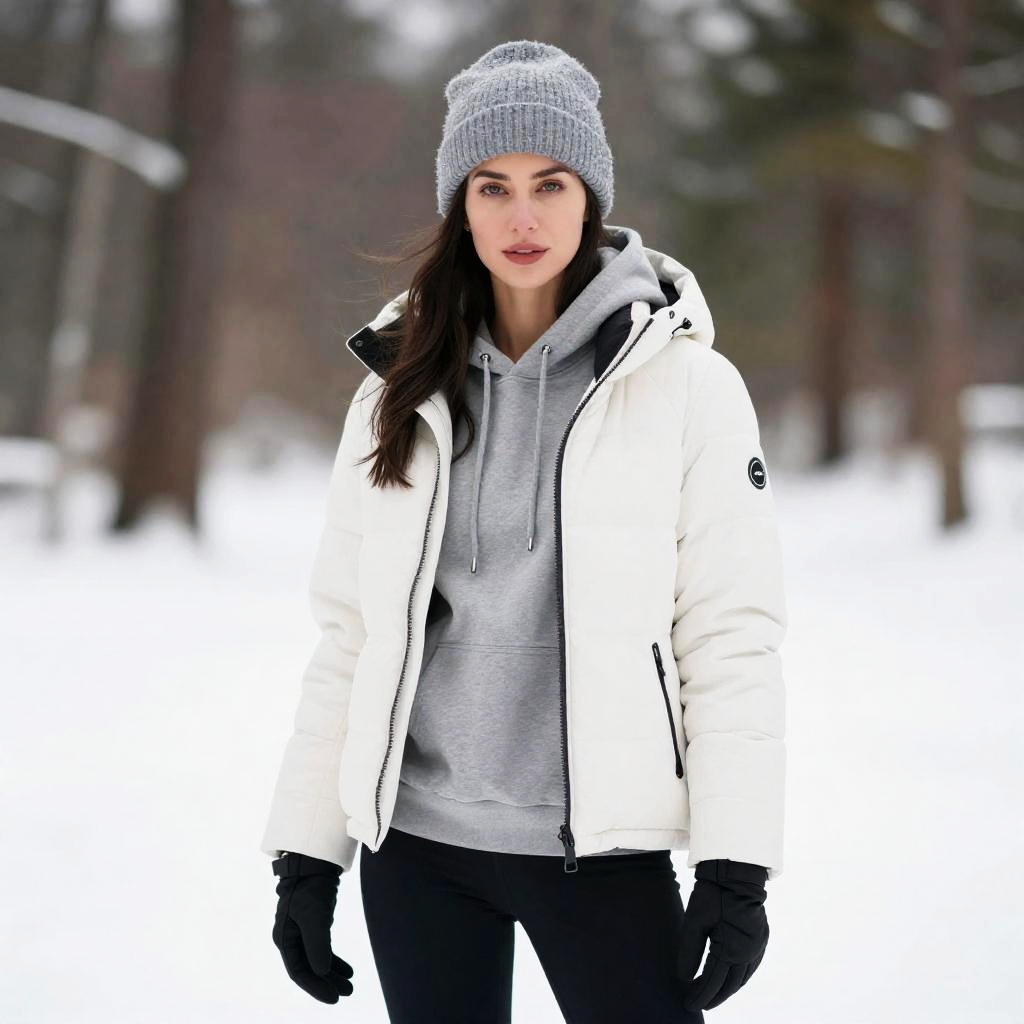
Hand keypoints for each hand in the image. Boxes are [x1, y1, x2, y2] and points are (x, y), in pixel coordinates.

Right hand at [271, 852, 354, 1002]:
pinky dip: (334, 961)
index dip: (316, 987)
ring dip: (332, 974)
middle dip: (327, 983)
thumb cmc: (311, 887)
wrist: (315, 862)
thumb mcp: (315, 916)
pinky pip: (323, 949)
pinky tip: (348, 970)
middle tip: (347, 993)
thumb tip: (322, 972)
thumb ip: (317, 944)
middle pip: (308, 969)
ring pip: (317, 960)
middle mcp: (290, 938)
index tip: (334, 997)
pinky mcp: (313, 925)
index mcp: (284, 938)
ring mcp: (301, 932)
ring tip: (350, 986)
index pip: (299, 972)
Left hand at [676, 858, 769, 1011]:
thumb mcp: (694, 920)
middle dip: (713, 997)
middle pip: (729, 985)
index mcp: (731, 949)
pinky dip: (740, 977)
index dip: (700, 995)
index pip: (713, 981)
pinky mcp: (761, 938)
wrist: (736, 872)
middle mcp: (748, 952)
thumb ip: (690, 951)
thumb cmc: (712, 894)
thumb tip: (684, 978)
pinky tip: (732, 980)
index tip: (688, 1004)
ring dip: (728, 989)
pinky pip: (752, 966)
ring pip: (742, 978)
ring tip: (712, 996)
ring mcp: (758, 946)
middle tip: (698, 1004)